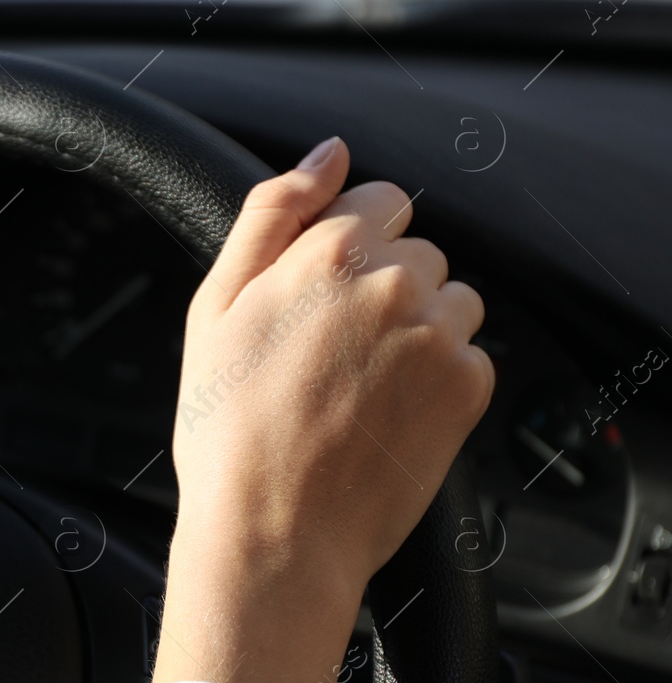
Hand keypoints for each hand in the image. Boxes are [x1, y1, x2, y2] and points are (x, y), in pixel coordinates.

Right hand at [152, 137, 493, 682]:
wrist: (273, 530)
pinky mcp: (468, 387)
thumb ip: (272, 211)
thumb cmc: (227, 425)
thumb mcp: (214, 304)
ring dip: (416, 327)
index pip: (381, 200)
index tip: (319, 293)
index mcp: (329, 250)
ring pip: (450, 300)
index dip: (348, 244)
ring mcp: (439, 335)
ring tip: (356, 384)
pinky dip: (436, 378)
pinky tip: (383, 412)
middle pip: (417, 250)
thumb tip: (328, 152)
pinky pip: (468, 356)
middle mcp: (395, 281)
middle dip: (382, 285)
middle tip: (326, 351)